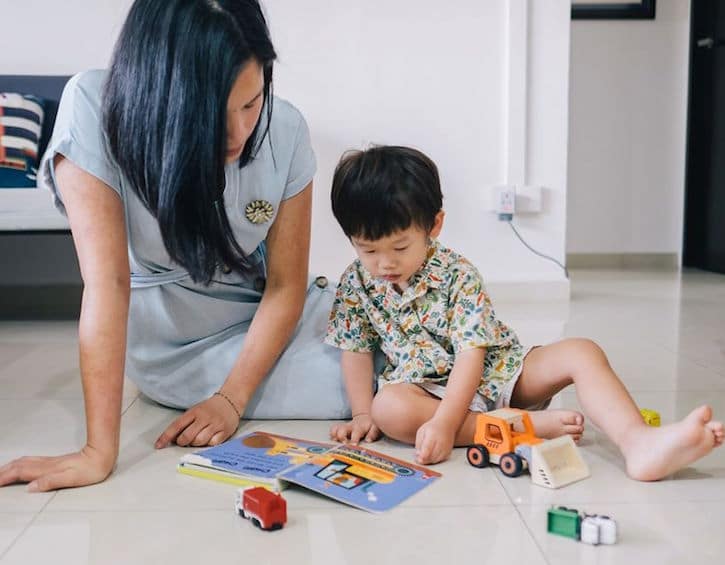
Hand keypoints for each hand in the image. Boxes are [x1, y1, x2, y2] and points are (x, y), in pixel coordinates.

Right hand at [0, 445, 115, 491]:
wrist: (102, 454)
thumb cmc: (91, 469)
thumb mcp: (72, 478)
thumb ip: (50, 482)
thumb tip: (30, 487)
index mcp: (48, 469)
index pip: (21, 472)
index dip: (6, 477)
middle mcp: (47, 464)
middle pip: (19, 466)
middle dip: (4, 471)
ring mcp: (51, 462)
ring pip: (25, 462)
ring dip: (10, 467)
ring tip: (1, 472)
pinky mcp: (56, 462)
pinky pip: (32, 462)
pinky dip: (20, 464)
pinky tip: (21, 466)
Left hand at [155, 394, 240, 448]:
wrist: (231, 400)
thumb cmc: (210, 408)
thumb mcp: (196, 410)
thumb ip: (185, 423)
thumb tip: (173, 439)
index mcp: (194, 412)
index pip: (176, 426)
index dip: (166, 437)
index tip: (158, 445)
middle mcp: (204, 418)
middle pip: (187, 437)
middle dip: (182, 442)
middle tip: (185, 440)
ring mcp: (215, 424)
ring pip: (199, 441)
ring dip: (195, 443)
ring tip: (198, 437)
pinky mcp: (225, 431)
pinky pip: (212, 444)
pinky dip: (208, 444)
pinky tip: (209, 438)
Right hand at [329, 414, 380, 443]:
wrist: (364, 417)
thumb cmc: (370, 425)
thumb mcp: (375, 427)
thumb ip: (372, 434)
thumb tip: (368, 440)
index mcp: (359, 428)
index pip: (356, 433)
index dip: (354, 440)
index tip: (353, 445)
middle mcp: (350, 427)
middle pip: (342, 429)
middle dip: (341, 436)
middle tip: (343, 443)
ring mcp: (344, 427)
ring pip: (335, 428)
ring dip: (334, 435)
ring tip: (335, 440)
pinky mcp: (340, 428)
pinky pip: (333, 429)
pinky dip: (332, 434)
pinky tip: (333, 439)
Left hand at [415, 416, 455, 464]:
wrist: (447, 424)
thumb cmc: (432, 427)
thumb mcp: (421, 431)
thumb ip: (419, 443)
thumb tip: (418, 454)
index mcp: (432, 435)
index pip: (427, 448)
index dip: (422, 456)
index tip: (418, 459)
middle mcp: (441, 443)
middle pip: (431, 456)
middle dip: (424, 460)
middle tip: (418, 458)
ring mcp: (446, 448)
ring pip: (436, 460)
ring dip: (428, 461)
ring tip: (424, 455)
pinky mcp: (449, 452)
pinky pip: (440, 460)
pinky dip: (434, 460)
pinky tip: (430, 455)